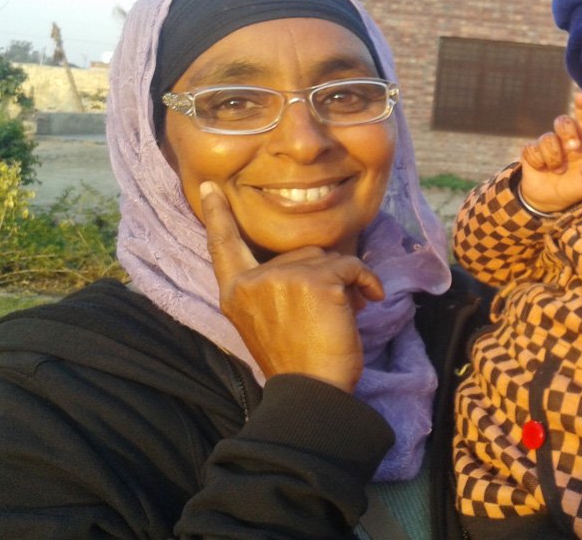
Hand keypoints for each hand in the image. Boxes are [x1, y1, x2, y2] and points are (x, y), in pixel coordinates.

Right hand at [199, 181, 383, 391]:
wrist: (311, 393)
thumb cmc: (298, 364)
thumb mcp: (269, 323)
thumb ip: (276, 290)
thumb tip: (319, 263)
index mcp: (235, 293)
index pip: (223, 247)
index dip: (217, 217)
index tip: (211, 188)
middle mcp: (252, 281)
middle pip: (299, 252)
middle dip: (323, 276)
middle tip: (330, 312)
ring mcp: (282, 277)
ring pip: (327, 257)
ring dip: (345, 281)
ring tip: (345, 313)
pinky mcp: (315, 279)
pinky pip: (351, 265)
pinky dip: (367, 281)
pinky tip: (370, 301)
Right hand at [518, 92, 581, 212]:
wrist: (550, 200)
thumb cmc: (575, 188)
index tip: (580, 98)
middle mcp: (565, 140)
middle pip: (563, 121)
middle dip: (567, 131)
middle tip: (573, 147)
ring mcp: (548, 145)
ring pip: (547, 137)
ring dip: (552, 155)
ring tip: (558, 170)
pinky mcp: (531, 152)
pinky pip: (530, 149)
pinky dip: (536, 160)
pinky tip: (541, 169)